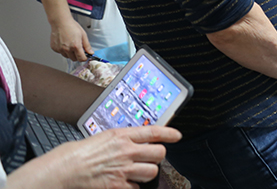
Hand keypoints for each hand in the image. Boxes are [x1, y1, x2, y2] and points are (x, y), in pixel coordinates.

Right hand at [6, 125, 180, 188]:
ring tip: (136, 173)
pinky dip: (132, 188)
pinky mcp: (117, 186)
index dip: (169, 133)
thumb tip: (135, 141)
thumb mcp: (102, 138)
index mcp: (121, 135)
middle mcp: (126, 151)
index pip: (153, 131)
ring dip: (146, 174)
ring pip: (151, 172)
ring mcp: (123, 169)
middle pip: (159, 153)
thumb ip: (121, 139)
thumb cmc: (77, 154)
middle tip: (150, 159)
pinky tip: (123, 184)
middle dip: (158, 157)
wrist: (63, 170)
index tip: (177, 136)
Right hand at [50, 17, 91, 61]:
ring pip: (66, 56)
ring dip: (70, 53)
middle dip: (77, 55)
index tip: (85, 56)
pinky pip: (60, 53)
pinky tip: (64, 43)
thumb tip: (90, 52)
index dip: (84, 58)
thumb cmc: (72, 26)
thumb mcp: (83, 35)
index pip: (81, 58)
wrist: (60, 22)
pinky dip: (63, 50)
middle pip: (74, 59)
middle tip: (78, 48)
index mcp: (75, 46)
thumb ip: (87, 45)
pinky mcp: (54, 48)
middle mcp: (67, 49)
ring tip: (70, 44)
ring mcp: (59, 49)